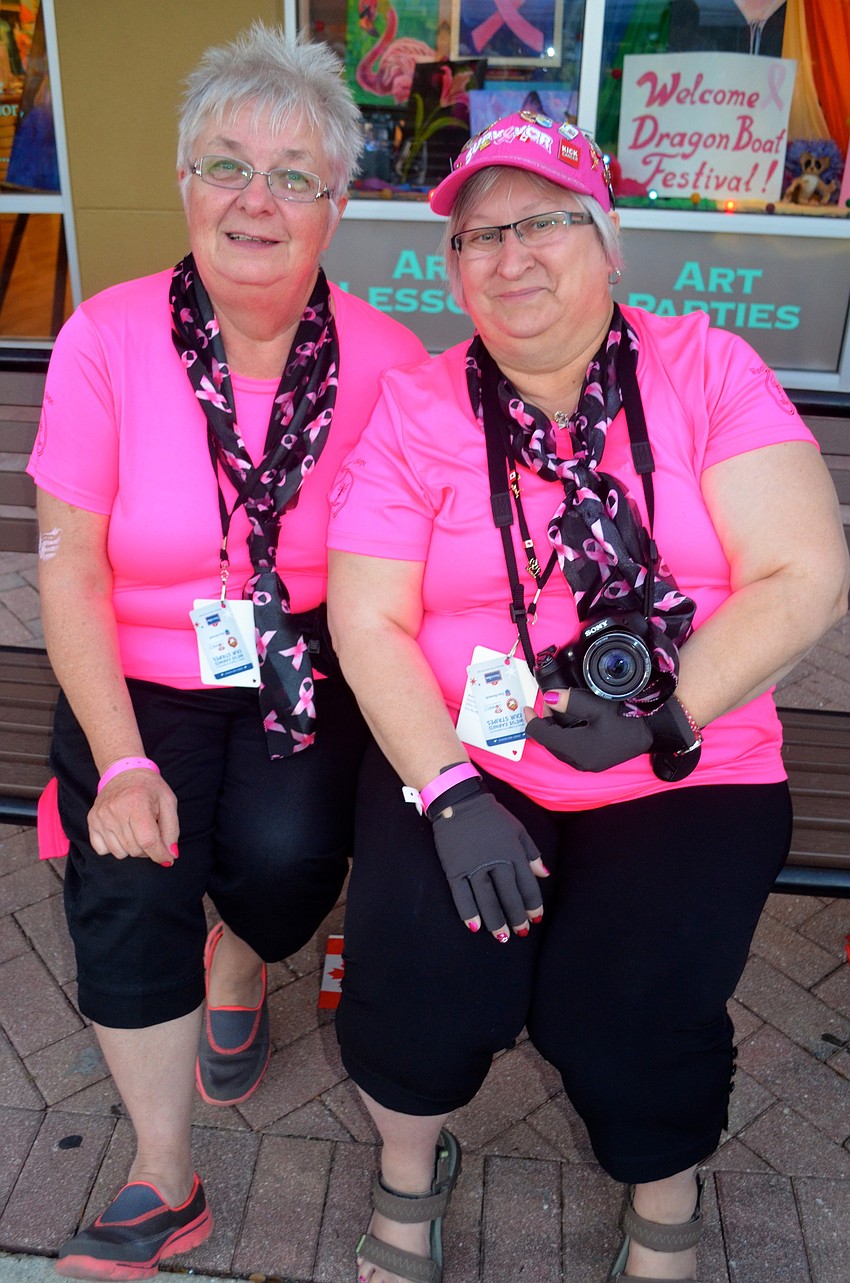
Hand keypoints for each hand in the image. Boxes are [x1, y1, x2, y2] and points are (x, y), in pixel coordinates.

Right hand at [87, 769, 179, 865]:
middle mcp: (115, 811)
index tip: (167, 858)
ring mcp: (101, 817)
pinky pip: (103, 850)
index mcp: (137, 804)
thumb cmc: (149, 787)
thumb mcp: (168, 802)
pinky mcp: (92, 821)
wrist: (124, 772)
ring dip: (132, 848)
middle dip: (148, 849)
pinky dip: (115, 847)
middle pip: (135, 850)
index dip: (160, 854)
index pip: (148, 841)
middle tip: (152, 834)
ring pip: (120, 853)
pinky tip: (122, 832)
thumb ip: (172, 830)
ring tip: (136, 830)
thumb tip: (171, 855)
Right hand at [431, 792, 546, 938]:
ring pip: (487, 900)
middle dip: (516, 917)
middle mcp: (496, 862)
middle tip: (520, 933)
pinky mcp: (454, 869)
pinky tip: (474, 926)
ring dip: (495, 921)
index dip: (533, 905)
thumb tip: (545, 874)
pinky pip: (462, 895)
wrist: (459, 801)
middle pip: (509, 897)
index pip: (527, 886)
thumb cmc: (491, 816)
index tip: (536, 919)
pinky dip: (468, 912)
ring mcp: (474, 867)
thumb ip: (532, 853)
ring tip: (502, 937)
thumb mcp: (518, 829)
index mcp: (513, 853)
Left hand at [524, 688, 652, 771]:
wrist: (653, 732)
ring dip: (554, 730)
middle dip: (544, 724)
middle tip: (547, 704)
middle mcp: (579, 762)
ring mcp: (587, 764)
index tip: (527, 707)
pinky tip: (570, 724)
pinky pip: (569, 750)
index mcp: (576, 749)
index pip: (542, 736)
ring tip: (557, 711)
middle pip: (549, 743)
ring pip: (558, 748)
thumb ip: (571, 702)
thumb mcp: (598, 706)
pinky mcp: (593, 762)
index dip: (532, 720)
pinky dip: (564, 737)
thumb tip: (548, 698)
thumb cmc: (627, 718)